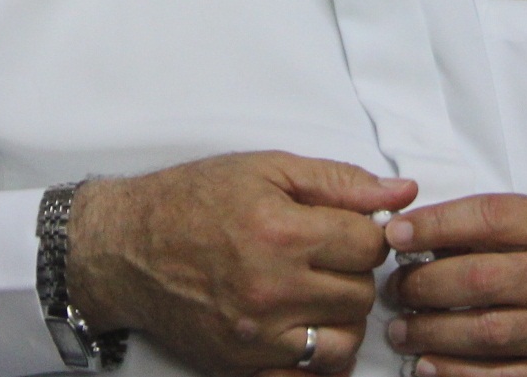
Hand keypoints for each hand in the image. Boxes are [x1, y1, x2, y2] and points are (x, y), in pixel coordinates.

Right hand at [68, 152, 417, 376]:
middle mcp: (272, 288)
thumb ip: (338, 182)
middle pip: (362, 294)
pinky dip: (318, 354)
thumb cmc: (192, 201)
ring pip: (345, 340)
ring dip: (343, 316)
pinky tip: (307, 326)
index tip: (348, 229)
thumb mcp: (264, 170)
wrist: (125, 249)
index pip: (369, 245)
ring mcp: (257, 334)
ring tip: (321, 292)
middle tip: (331, 258)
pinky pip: (308, 372)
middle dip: (356, 274)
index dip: (368, 233)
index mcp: (282, 232)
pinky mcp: (242, 363)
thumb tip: (402, 193)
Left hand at [384, 194, 526, 376]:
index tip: (395, 232)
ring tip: (400, 329)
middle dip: (424, 284)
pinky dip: (458, 374)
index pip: (491, 217)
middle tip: (394, 288)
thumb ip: (499, 227)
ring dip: (431, 332)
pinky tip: (429, 366)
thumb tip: (421, 234)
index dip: (436, 224)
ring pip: (486, 333)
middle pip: (481, 279)